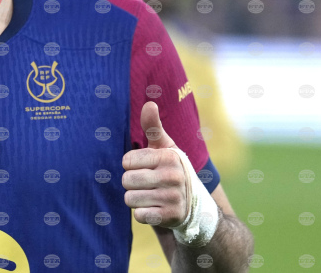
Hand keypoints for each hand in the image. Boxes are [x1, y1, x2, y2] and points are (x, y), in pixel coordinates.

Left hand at [122, 101, 188, 227]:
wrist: (194, 206)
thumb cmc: (171, 171)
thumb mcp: (165, 148)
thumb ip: (153, 127)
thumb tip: (149, 103)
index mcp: (169, 157)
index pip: (127, 161)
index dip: (131, 165)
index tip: (145, 167)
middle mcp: (173, 176)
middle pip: (126, 180)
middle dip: (132, 184)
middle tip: (147, 184)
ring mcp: (174, 198)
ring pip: (130, 199)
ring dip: (136, 200)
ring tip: (151, 196)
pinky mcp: (172, 217)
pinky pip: (139, 216)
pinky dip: (143, 214)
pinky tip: (155, 210)